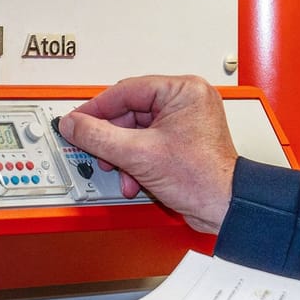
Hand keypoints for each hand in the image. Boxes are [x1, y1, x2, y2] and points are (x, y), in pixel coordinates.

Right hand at [56, 75, 237, 232]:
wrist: (225, 209)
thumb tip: (74, 124)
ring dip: (122, 154)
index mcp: (182, 90)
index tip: (76, 121)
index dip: (96, 108)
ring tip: (119, 171)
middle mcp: (186, 101)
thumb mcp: (138, 154)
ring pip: (136, 131)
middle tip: (96, 150)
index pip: (125, 90)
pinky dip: (135, 161)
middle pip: (129, 112)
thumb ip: (99, 136)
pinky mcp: (182, 141)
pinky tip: (134, 179)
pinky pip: (147, 143)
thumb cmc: (203, 178)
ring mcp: (185, 122)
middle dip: (112, 139)